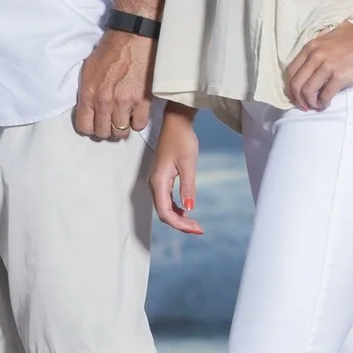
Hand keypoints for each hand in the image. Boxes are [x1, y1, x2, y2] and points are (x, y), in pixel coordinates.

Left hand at [73, 29, 153, 141]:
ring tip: (124, 117)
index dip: (90, 127)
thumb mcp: (88, 70)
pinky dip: (137, 121)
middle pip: (103, 133)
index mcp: (88, 93)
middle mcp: (104, 101)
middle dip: (106, 129)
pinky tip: (136, 112)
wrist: (133, 37)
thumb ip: (87, 92)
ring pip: (121, 132)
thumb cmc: (110, 50)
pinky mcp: (143, 100)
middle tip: (111, 120)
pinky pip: (139, 125)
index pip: (84, 127)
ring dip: (122, 127)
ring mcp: (124, 102)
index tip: (95, 122)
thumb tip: (88, 109)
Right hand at [150, 105, 202, 233]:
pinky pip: (165, 200)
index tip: (196, 229)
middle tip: (199, 229)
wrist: (175, 124)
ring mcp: (156, 182)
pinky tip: (186, 211)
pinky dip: (176, 209)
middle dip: (180, 224)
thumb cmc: (182, 140)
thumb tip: (189, 208)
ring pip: (164, 207)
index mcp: (158, 181)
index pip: (165, 212)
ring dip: (178, 218)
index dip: (179, 224)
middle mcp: (153, 184)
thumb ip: (188, 187)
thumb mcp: (188, 164)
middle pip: (163, 212)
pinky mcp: (161, 179)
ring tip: (195, 223)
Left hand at [284, 23, 352, 110]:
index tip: (295, 95)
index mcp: (311, 47)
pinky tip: (326, 104)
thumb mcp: (332, 36)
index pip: (291, 71)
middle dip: (297, 98)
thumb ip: (319, 45)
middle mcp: (316, 55)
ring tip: (316, 106)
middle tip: (304, 106)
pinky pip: (324, 95)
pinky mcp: (340, 76)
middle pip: (296, 83)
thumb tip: (311, 61)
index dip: (290, 87)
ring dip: (309, 103)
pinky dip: (322, 103)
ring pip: (307, 91)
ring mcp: (327, 66)